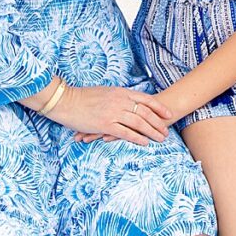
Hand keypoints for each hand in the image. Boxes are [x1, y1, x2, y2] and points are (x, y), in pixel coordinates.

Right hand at [48, 86, 171, 145]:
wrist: (66, 100)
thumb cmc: (84, 96)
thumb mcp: (105, 92)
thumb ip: (119, 96)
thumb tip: (129, 101)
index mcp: (120, 92)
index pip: (145, 99)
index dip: (159, 107)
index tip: (169, 114)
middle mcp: (119, 101)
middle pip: (145, 112)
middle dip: (158, 122)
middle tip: (166, 131)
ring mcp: (113, 112)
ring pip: (138, 123)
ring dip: (151, 131)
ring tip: (160, 139)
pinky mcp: (105, 124)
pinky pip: (125, 132)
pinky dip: (137, 138)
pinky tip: (144, 143)